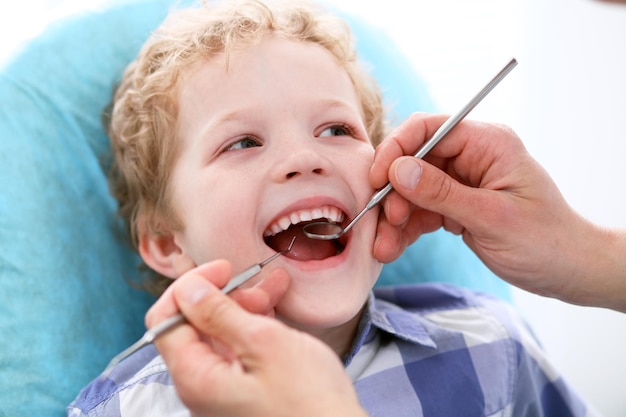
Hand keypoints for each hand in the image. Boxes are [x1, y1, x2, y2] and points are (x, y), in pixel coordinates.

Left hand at [145, 260, 367, 416]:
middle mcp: (200, 387)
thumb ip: (220, 314)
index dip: (190, 287)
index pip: (165, 319)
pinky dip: (254, 328)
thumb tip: (187, 289)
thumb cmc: (308, 400)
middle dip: (226, 295)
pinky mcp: (242, 393)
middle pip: (194, 326)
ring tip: (277, 290)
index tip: (223, 268)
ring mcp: (221, 392)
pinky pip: (237, 352)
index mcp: (195, 378)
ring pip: (220, 335)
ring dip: (245, 308)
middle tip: (261, 283)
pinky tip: (274, 314)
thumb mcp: (264, 344)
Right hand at [370, 113, 623, 307]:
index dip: (397, 149)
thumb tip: (397, 170)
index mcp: (488, 144)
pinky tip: (392, 247)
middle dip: (393, 193)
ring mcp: (461, 182)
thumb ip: (442, 193)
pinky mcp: (455, 206)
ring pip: (412, 190)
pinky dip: (405, 229)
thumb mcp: (492, 217)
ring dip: (394, 218)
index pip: (429, 129)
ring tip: (383, 246)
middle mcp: (471, 157)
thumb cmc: (545, 240)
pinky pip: (420, 211)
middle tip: (384, 222)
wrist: (567, 271)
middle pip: (414, 162)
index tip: (377, 179)